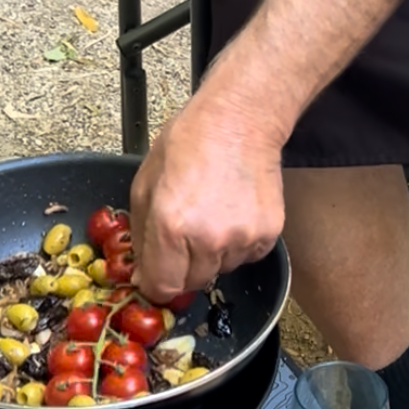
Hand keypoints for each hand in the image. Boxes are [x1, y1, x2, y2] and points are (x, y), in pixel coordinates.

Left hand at [129, 87, 283, 301]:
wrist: (238, 120)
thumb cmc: (188, 143)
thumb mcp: (144, 184)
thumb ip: (140, 234)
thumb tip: (143, 273)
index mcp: (170, 226)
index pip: (161, 288)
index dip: (156, 282)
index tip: (158, 271)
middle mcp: (208, 239)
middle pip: (192, 283)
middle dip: (184, 266)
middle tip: (186, 232)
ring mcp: (242, 238)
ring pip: (221, 270)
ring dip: (213, 254)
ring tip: (213, 214)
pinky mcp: (268, 234)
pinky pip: (247, 257)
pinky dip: (239, 244)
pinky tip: (233, 212)